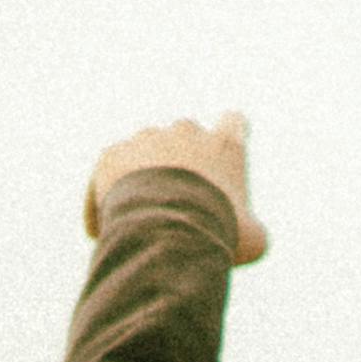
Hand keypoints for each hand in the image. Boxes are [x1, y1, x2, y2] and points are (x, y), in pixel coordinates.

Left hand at [88, 113, 268, 263]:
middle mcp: (186, 132)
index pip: (234, 123)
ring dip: (145, 174)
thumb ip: (252, 227)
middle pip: (186, 135)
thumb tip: (250, 234)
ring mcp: (147, 139)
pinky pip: (111, 171)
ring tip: (142, 215)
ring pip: (146, 151)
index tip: (221, 160)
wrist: (164, 227)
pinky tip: (108, 226)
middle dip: (182, 160)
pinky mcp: (113, 154)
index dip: (229, 138)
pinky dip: (109, 195)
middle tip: (179, 199)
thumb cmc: (217, 230)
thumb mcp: (252, 238)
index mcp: (225, 145)